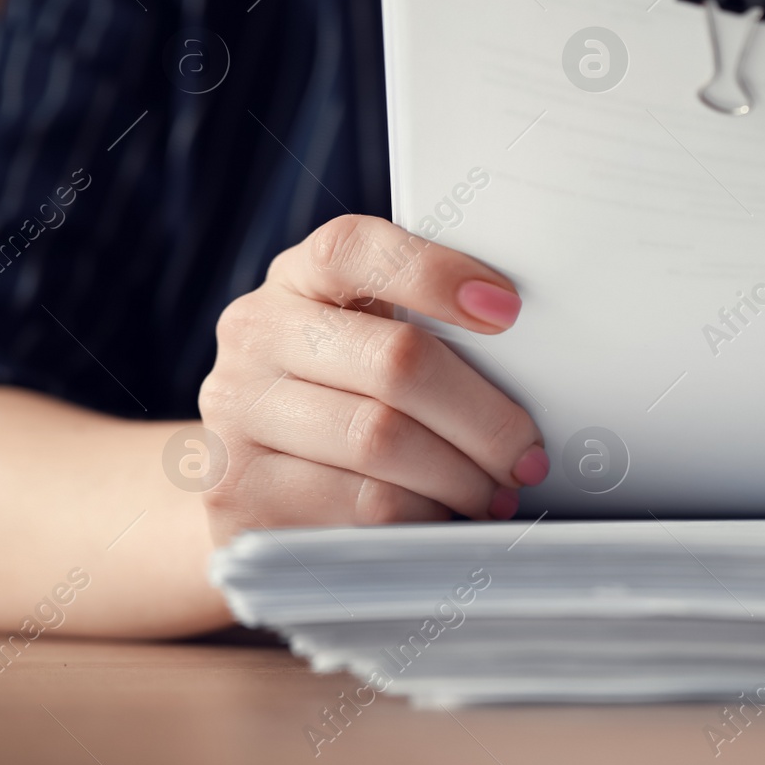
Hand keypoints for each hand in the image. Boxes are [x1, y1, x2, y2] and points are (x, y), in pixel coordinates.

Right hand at [197, 215, 545, 542]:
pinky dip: (420, 514)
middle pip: (396, 362)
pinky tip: (440, 514)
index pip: (356, 250)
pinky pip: (358, 505)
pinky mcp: (242, 494)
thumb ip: (429, 322)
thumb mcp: (371, 336)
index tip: (507, 311)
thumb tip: (525, 345)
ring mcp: (238, 415)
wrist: (250, 472)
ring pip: (381, 440)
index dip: (437, 275)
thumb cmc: (342, 393)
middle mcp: (257, 334)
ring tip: (494, 491)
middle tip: (526, 454)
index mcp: (300, 278)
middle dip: (484, 418)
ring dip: (460, 476)